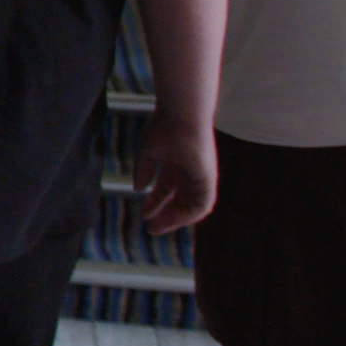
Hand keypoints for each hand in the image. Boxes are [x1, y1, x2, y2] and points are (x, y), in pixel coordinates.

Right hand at [133, 119, 216, 233]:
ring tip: (158, 227)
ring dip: (175, 219)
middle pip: (178, 200)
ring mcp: (200, 177)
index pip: (166, 189)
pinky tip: (172, 220)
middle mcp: (189, 172)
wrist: (182, 117)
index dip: (155, 203)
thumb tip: (138, 189)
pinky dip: (188, 215)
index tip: (143, 215)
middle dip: (165, 215)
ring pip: (190, 206)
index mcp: (175, 164)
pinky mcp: (208, 180)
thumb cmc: (163, 128)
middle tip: (150, 227)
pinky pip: (201, 205)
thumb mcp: (147, 152)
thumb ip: (143, 171)